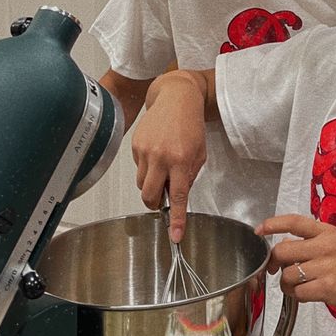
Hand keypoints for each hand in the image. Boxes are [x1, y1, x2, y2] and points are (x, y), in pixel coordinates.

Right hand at [131, 71, 207, 241]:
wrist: (176, 99)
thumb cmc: (191, 125)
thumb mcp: (200, 153)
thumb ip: (189, 176)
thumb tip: (176, 196)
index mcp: (182, 160)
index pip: (178, 197)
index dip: (176, 219)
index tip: (175, 236)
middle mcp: (161, 157)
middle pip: (149, 196)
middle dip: (155, 204)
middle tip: (163, 198)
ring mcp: (145, 151)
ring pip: (141, 184)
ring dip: (151, 184)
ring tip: (163, 169)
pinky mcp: (135, 145)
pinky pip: (138, 168)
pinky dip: (147, 168)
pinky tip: (157, 153)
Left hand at [255, 214, 335, 322]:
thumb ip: (314, 242)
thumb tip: (285, 244)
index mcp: (328, 231)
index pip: (294, 221)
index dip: (273, 224)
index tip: (259, 230)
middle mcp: (326, 246)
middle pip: (282, 251)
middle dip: (274, 264)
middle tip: (278, 271)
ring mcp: (326, 267)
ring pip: (287, 275)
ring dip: (286, 284)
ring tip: (298, 287)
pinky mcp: (327, 288)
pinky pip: (298, 293)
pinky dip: (298, 296)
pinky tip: (308, 295)